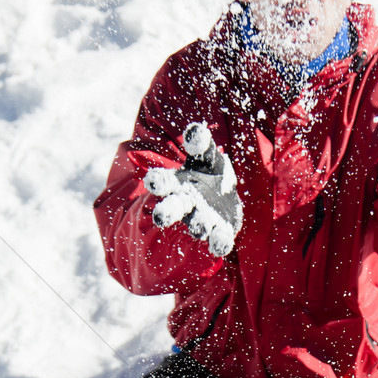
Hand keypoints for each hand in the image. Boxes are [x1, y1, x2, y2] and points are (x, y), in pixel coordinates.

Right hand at [144, 123, 242, 256]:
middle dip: (166, 213)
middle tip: (160, 217)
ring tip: (200, 227)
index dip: (157, 182)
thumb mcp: (207, 156)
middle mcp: (185, 205)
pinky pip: (217, 240)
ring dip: (197, 226)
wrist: (225, 200)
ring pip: (195, 226)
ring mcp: (201, 221)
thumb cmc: (210, 174)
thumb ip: (201, 144)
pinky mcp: (219, 232)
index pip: (163, 182)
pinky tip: (220, 246)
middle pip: (172, 209)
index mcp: (178, 184)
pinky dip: (218, 243)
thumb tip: (194, 131)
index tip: (152, 181)